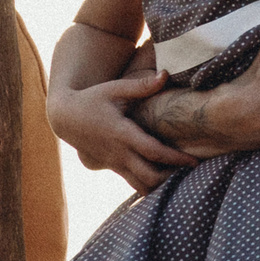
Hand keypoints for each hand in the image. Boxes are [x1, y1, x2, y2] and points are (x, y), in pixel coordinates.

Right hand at [49, 67, 198, 189]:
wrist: (65, 118)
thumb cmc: (92, 99)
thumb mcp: (115, 89)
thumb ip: (141, 85)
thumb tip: (165, 74)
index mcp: (122, 133)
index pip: (153, 152)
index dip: (176, 158)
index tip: (194, 161)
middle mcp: (119, 153)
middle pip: (150, 176)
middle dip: (172, 177)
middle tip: (192, 171)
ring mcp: (114, 163)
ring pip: (141, 185)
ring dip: (161, 185)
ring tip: (181, 178)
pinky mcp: (112, 168)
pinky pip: (133, 184)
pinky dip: (150, 186)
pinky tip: (164, 180)